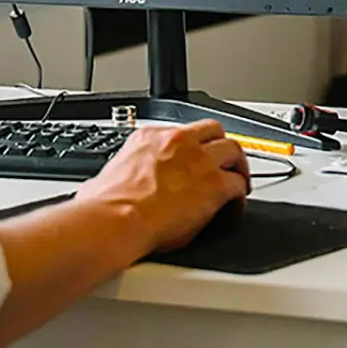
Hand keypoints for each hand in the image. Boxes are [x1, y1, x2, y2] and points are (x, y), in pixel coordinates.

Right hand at [76, 120, 249, 254]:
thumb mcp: (108, 174)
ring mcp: (199, 161)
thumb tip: (106, 186)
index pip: (179, 132)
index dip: (190, 147)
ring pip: (233, 149)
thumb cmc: (107, 203)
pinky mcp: (215, 185)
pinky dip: (240, 195)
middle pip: (212, 129)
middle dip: (219, 145)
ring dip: (237, 165)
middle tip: (223, 162)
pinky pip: (238, 184)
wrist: (116, 218)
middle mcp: (177, 141)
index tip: (191, 159)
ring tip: (238, 180)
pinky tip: (235, 206)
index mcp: (149, 137)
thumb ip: (119, 173)